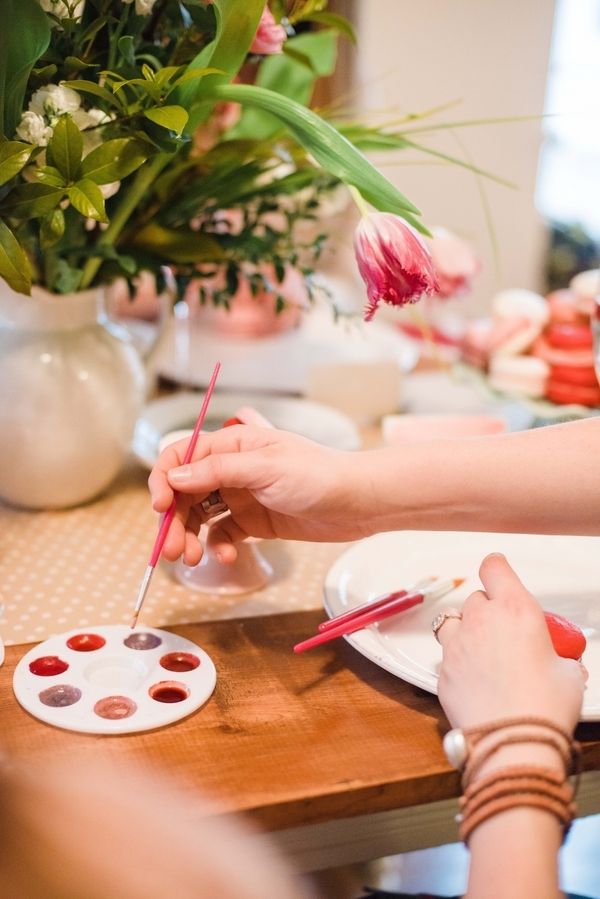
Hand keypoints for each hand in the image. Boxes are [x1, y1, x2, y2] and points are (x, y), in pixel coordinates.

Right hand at [148, 425, 369, 564]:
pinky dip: (218, 547)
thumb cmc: (318, 474)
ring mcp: (241, 496)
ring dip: (190, 537)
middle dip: (174, 520)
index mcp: (232, 445)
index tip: (160, 508)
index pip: (181, 457)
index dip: (164, 480)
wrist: (359, 502)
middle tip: (171, 550)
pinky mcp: (253, 521)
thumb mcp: (265, 468)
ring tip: (191, 559)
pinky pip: (222, 534)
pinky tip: (228, 557)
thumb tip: (174, 477)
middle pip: (185, 492)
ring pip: (199, 516)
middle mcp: (231, 469)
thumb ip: (217, 472)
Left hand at [437, 553, 584, 735]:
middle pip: (476, 598)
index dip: (496, 568)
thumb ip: (560, 658)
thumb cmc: (545, 707)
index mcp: (516, 610)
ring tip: (484, 651)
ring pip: (453, 621)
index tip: (499, 572)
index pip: (495, 568)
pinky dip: (458, 662)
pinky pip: (447, 656)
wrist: (513, 743)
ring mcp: (457, 645)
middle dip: (489, 610)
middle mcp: (482, 620)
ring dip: (466, 630)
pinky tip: (475, 680)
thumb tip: (561, 664)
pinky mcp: (443, 671)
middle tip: (507, 633)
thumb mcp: (569, 674)